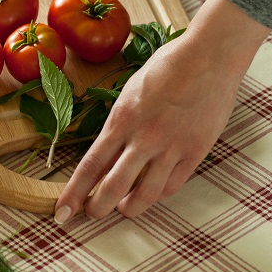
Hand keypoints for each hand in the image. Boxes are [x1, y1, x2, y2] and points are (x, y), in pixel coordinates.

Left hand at [53, 0, 271, 222]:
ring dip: (129, 208)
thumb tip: (110, 148)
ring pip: (145, 194)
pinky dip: (157, 195)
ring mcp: (171, 147)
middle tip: (92, 214)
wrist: (208, 57)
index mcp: (121, 119)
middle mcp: (143, 137)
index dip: (75, 192)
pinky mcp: (195, 152)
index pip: (91, 165)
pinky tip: (150, 194)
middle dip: (98, 207)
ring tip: (123, 209)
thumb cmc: (167, 67)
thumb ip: (120, 122)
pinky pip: (172, 185)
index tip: (63, 211)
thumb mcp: (130, 91)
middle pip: (113, 186)